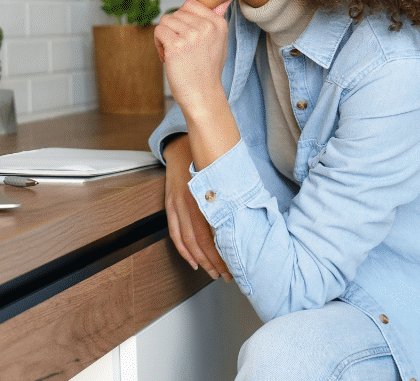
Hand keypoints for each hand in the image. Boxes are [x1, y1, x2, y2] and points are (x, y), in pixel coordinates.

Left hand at [153, 0, 230, 113]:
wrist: (203, 95)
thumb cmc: (208, 69)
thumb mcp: (219, 41)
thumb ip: (216, 19)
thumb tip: (223, 0)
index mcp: (218, 23)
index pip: (190, 4)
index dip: (183, 19)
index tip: (187, 36)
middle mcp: (206, 27)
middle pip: (176, 12)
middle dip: (173, 29)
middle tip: (180, 49)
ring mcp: (191, 36)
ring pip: (165, 20)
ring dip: (164, 36)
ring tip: (174, 52)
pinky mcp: (175, 46)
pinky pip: (159, 31)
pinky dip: (158, 43)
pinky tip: (166, 57)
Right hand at [163, 135, 230, 280]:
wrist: (181, 144)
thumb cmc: (207, 159)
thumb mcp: (224, 175)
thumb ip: (232, 196)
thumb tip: (250, 218)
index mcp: (206, 196)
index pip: (215, 234)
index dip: (224, 253)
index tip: (236, 266)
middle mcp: (190, 203)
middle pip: (202, 242)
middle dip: (215, 262)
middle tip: (227, 275)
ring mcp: (177, 205)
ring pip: (188, 241)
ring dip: (200, 260)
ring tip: (213, 272)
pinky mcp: (169, 205)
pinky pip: (175, 233)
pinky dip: (183, 250)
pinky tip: (192, 261)